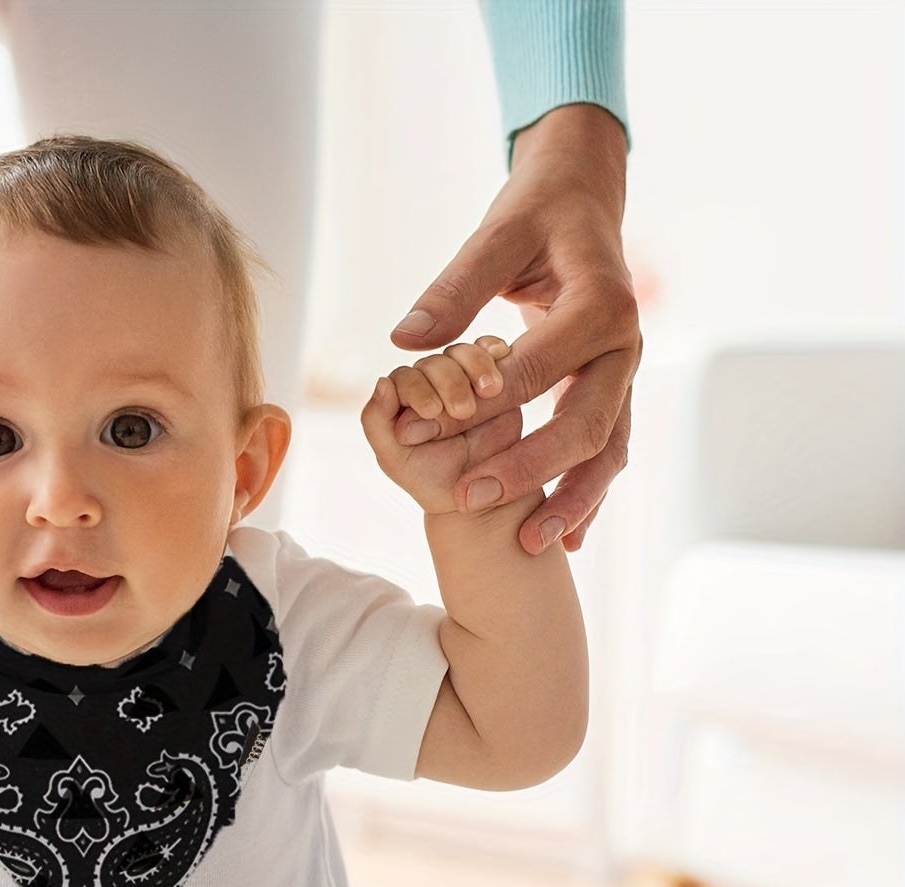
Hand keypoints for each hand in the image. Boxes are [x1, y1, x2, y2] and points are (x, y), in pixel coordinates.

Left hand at [361, 336, 521, 513]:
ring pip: (462, 354)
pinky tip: (502, 354)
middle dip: (448, 382)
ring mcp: (460, 378)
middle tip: (462, 411)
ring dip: (474, 364)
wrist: (479, 495)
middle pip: (433, 363)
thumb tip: (381, 382)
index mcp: (399, 400)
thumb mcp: (394, 458)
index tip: (432, 412)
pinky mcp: (491, 376)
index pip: (403, 378)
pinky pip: (490, 350)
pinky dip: (494, 348)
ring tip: (489, 391)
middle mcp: (428, 384)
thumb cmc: (431, 479)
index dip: (416, 389)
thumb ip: (377, 423)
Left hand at [389, 105, 639, 554]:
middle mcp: (624, 343)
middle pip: (586, 421)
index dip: (485, 404)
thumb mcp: (497, 235)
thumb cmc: (538, 214)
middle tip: (470, 500)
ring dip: (572, 500)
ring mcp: (624, 373)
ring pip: (607, 448)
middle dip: (529, 467)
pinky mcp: (615, 391)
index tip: (428, 435)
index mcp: (600, 302)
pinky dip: (588, 496)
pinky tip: (566, 539)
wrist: (585, 200)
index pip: (540, 366)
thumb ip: (453, 287)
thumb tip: (406, 340)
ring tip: (530, 543)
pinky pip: (607, 451)